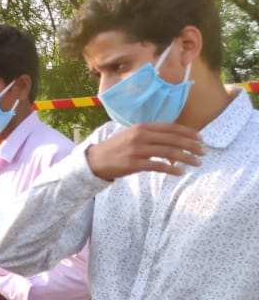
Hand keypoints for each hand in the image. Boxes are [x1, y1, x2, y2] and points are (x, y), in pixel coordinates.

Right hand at [85, 123, 203, 180]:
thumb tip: (173, 138)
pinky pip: (158, 166)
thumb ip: (150, 134)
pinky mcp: (134, 164)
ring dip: (186, 158)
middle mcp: (141, 136)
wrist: (95, 160)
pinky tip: (180, 172)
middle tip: (204, 152)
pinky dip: (172, 169)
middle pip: (173, 139)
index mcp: (142, 127)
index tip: (201, 139)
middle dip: (192, 146)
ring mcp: (137, 150)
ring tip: (197, 163)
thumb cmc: (116, 148)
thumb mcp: (132, 135)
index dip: (188, 133)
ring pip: (169, 152)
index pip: (171, 127)